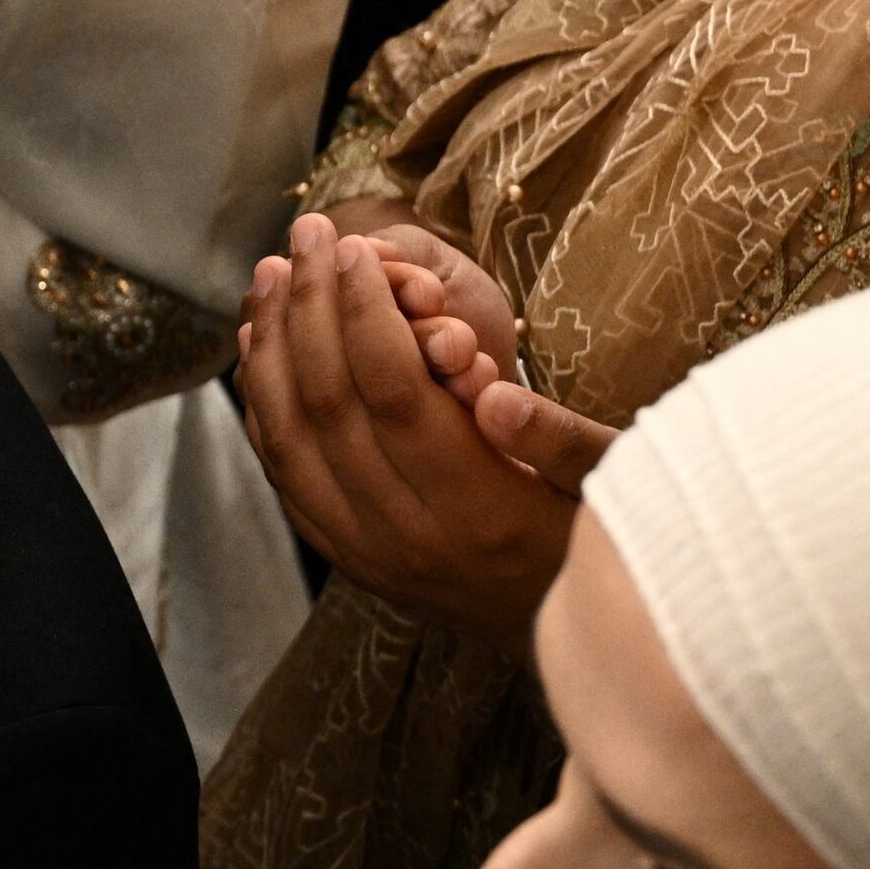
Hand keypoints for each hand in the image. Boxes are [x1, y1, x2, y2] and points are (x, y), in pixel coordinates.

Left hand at [236, 217, 610, 631]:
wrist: (565, 632)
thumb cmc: (597, 543)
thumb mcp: (611, 488)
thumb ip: (558, 440)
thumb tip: (495, 391)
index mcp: (480, 513)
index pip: (394, 393)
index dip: (365, 311)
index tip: (355, 247)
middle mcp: (410, 539)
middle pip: (329, 406)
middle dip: (310, 307)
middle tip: (304, 236)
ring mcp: (368, 555)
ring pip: (290, 438)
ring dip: (272, 347)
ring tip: (269, 274)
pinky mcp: (347, 557)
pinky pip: (284, 472)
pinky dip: (263, 402)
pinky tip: (258, 345)